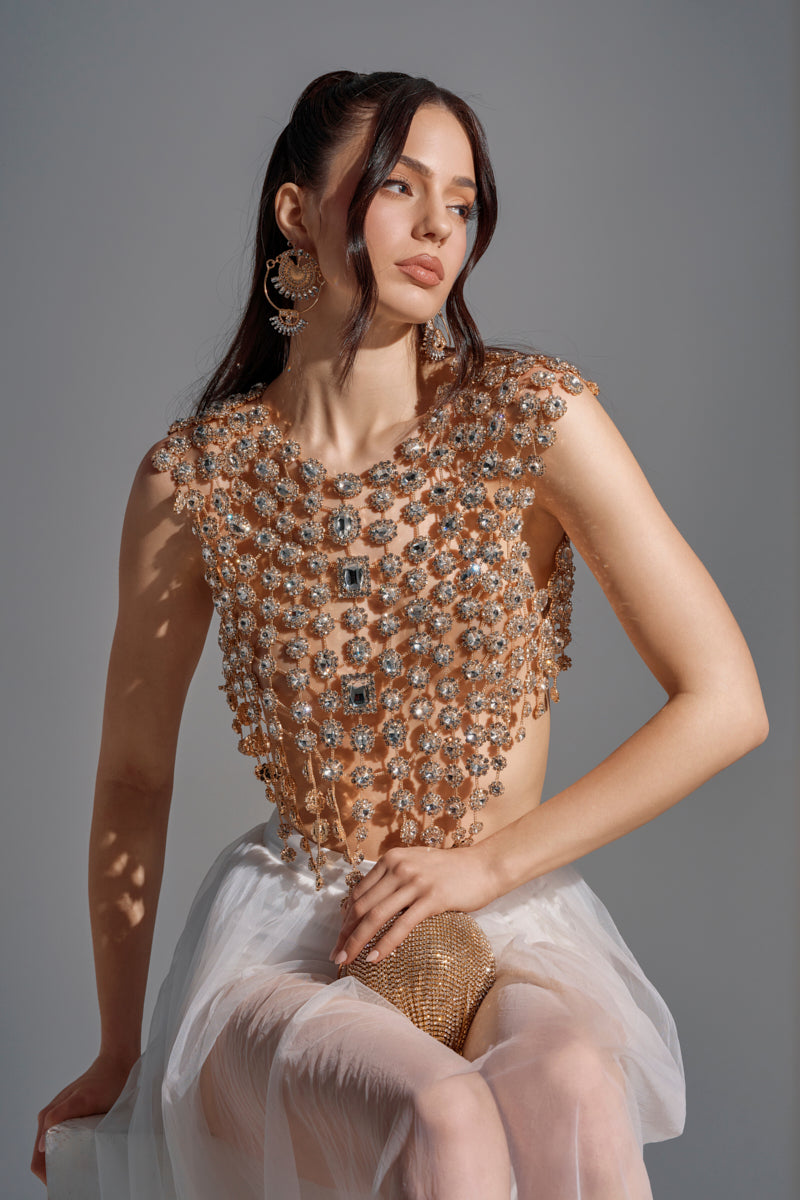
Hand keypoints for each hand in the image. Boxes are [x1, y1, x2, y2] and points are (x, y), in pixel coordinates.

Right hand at [31, 1051, 136, 1184]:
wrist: (117, 1061)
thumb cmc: (105, 1081)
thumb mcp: (83, 1099)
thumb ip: (58, 1116)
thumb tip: (40, 1146)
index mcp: (49, 1118)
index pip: (38, 1160)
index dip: (46, 1177)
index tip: (64, 1186)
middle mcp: (50, 1117)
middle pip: (44, 1157)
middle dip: (55, 1173)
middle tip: (77, 1183)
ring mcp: (60, 1115)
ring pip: (53, 1150)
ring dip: (62, 1163)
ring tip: (80, 1173)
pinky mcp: (70, 1113)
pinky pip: (62, 1139)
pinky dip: (68, 1151)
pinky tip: (83, 1157)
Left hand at [329, 842, 500, 966]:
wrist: (484, 866)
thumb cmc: (451, 870)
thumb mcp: (415, 866)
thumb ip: (394, 879)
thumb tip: (370, 906)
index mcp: (391, 860)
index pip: (358, 892)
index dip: (345, 918)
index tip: (339, 938)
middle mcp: (398, 868)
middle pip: (361, 905)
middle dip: (345, 933)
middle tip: (337, 955)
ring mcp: (415, 882)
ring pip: (376, 916)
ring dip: (358, 941)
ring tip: (348, 960)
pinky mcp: (431, 898)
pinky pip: (401, 925)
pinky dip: (385, 943)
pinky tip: (375, 958)